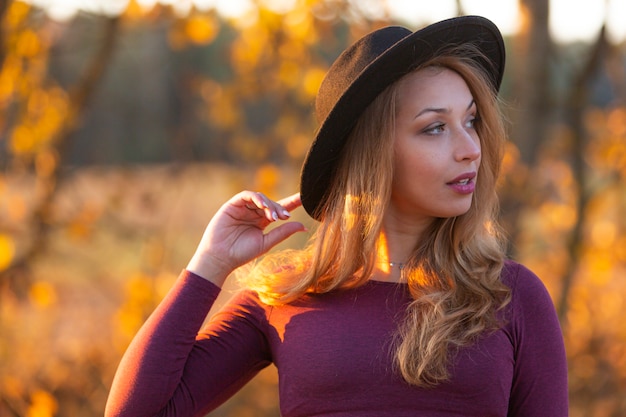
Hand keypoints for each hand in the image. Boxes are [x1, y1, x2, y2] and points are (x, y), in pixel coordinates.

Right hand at [186, 191, 305, 285]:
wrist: (220, 258)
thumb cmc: (242, 253)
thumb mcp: (266, 242)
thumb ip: (282, 233)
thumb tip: (303, 226)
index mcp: (262, 222)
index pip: (279, 209)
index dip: (292, 203)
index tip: (305, 198)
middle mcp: (253, 213)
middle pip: (271, 203)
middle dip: (279, 208)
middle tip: (284, 217)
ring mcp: (243, 208)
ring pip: (260, 198)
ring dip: (269, 205)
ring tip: (274, 217)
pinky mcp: (233, 204)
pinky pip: (246, 195)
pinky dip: (256, 198)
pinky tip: (262, 206)